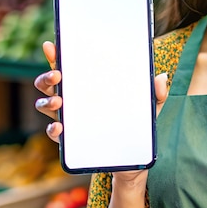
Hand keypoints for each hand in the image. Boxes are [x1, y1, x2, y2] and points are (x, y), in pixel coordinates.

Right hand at [34, 41, 168, 144]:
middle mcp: (74, 100)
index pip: (69, 66)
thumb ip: (157, 93)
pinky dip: (53, 128)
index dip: (56, 55)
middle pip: (49, 83)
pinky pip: (54, 132)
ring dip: (47, 100)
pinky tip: (59, 127)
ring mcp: (70, 119)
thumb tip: (161, 77)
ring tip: (59, 101)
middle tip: (58, 75)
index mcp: (89, 85)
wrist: (132, 161)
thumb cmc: (137, 125)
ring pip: (46, 105)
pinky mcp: (70, 140)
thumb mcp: (150, 108)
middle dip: (47, 76)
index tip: (51, 46)